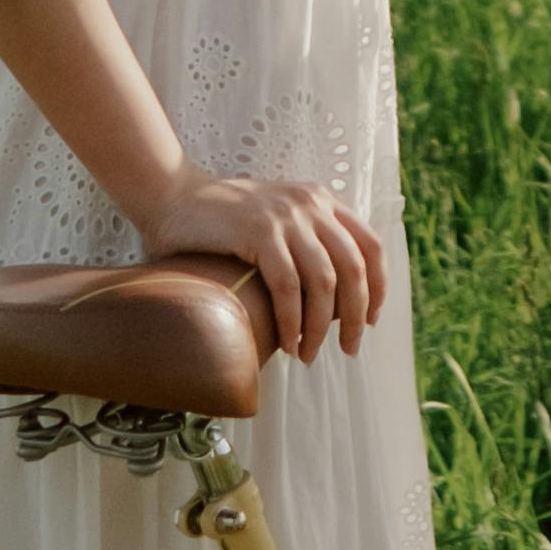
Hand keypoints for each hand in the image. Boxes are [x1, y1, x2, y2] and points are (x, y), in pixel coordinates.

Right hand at [151, 161, 384, 361]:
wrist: (172, 196)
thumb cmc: (220, 220)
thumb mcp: (274, 220)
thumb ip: (302, 242)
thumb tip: (327, 299)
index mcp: (320, 201)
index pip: (370, 245)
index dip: (378, 287)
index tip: (371, 320)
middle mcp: (310, 205)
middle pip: (355, 268)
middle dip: (356, 316)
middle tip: (347, 348)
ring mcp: (285, 217)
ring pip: (324, 282)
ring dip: (321, 326)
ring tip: (307, 353)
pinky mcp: (259, 232)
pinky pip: (288, 286)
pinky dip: (291, 321)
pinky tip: (286, 341)